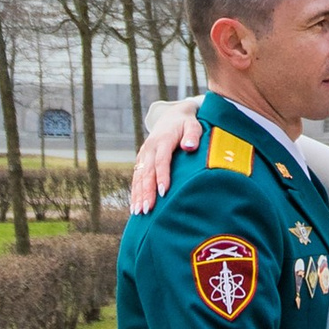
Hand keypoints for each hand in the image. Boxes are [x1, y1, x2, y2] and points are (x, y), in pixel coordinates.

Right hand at [127, 99, 203, 216]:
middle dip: (146, 191)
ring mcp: (143, 154)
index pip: (161, 160)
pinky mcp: (141, 159)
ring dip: (138, 195)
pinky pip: (136, 177)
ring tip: (139, 212)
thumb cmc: (187, 124)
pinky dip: (135, 192)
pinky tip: (134, 206)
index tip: (163, 192)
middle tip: (147, 209)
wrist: (172, 116)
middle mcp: (150, 147)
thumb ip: (193, 135)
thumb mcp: (194, 125)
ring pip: (139, 176)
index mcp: (163, 140)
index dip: (162, 176)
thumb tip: (189, 147)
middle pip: (147, 172)